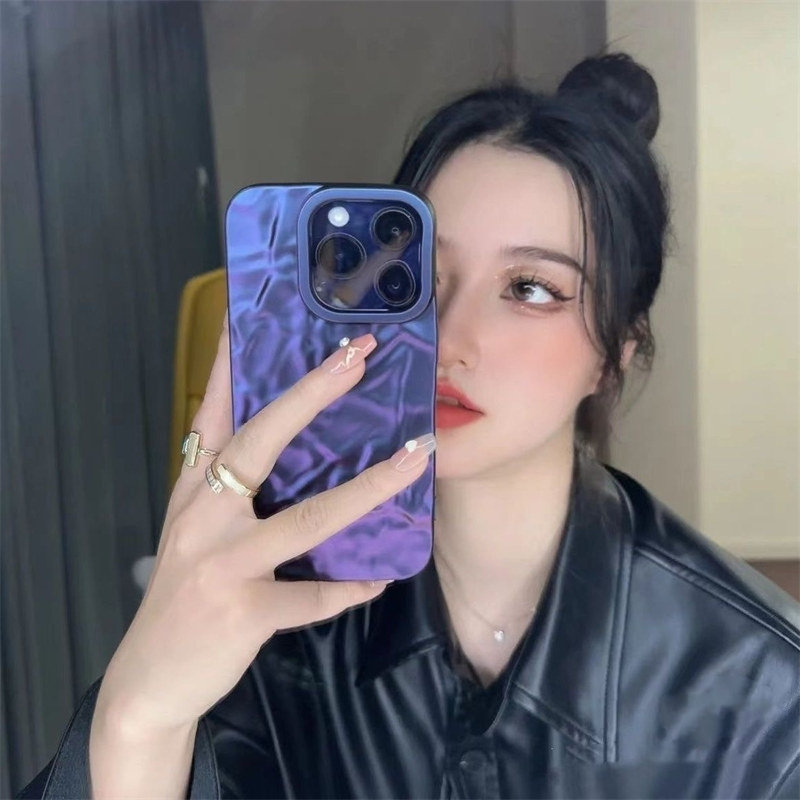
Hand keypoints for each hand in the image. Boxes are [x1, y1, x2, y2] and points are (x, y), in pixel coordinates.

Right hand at [94, 318, 433, 735]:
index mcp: (195, 488)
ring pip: (306, 518)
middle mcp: (205, 514)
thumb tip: (276, 435)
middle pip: (260, 442)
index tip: (251, 312)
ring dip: (368, 487)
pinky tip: (381, 577)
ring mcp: (223, 563)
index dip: (230, 361)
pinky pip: (311, 597)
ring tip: (416, 455)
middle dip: (311, 395)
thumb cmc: (184, 592)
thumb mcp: (194, 526)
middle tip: (357, 355)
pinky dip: (349, 587)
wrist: (149, 680)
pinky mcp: (244, 612)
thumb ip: (227, 482)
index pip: (213, 411)